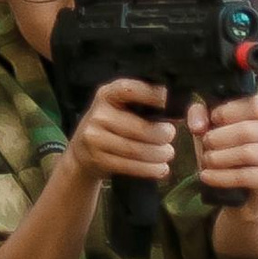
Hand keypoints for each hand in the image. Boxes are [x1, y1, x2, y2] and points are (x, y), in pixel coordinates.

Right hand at [64, 76, 177, 190]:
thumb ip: (141, 105)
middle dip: (162, 134)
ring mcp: (95, 139)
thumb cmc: (111, 125)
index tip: (167, 100)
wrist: (82, 152)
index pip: (128, 89)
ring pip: (136, 150)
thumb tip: (175, 109)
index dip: (150, 94)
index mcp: (106, 95)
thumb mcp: (118, 107)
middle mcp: (98, 115)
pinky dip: (150, 169)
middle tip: (171, 135)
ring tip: (168, 154)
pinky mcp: (98, 160)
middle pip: (139, 128)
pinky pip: (130, 166)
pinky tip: (161, 169)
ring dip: (158, 154)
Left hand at [188, 88, 257, 205]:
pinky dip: (222, 177)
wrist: (240, 183)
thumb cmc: (224, 143)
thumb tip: (197, 127)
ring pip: (248, 153)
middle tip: (205, 143)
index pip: (253, 104)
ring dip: (219, 157)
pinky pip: (247, 176)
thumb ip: (199, 114)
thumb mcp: (209, 122)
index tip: (212, 119)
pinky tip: (205, 176)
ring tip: (205, 160)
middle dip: (218, 138)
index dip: (228, 111)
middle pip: (247, 131)